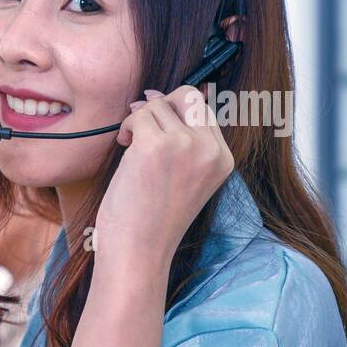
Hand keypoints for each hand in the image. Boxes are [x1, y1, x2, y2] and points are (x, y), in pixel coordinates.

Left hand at [99, 85, 234, 272]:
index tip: (156, 128)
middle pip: (189, 96)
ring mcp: (185, 146)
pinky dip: (128, 126)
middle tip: (142, 129)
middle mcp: (209, 150)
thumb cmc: (152, 219)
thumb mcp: (183, 177)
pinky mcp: (156, 146)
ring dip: (139, 119)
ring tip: (130, 145)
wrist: (138, 251)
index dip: (175, 112)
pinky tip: (124, 146)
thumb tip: (156, 96)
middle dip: (161, 105)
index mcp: (222, 159)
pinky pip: (139, 115)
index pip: (205, 110)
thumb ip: (183, 142)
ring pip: (159, 104)